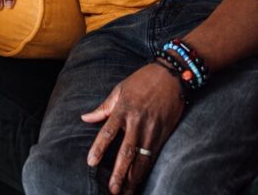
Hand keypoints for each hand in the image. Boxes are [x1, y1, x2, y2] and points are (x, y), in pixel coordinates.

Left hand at [81, 64, 184, 193]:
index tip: (91, 163)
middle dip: (119, 174)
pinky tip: (141, 180)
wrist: (172, 75)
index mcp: (123, 110)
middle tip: (112, 190)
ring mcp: (152, 130)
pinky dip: (147, 169)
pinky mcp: (164, 134)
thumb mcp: (119, 90)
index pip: (107, 133)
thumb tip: (85, 118)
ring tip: (126, 192)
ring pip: (142, 159)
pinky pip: (154, 155)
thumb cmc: (142, 80)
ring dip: (134, 178)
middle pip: (126, 153)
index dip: (99, 149)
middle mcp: (137, 122)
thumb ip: (103, 107)